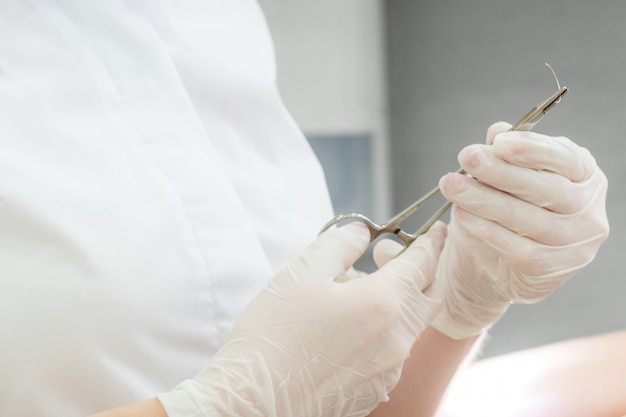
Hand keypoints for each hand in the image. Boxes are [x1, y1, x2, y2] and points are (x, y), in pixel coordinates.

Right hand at [159, 221, 446, 416]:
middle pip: (430, 298)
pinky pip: (392, 353)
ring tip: (358, 295)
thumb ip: (339, 244)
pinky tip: (348, 331)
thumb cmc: (274, 334)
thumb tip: (362, 232)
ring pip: (409, 327)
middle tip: (411, 259)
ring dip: (399, 304)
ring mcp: (389, 370)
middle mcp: (396, 339)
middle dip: (427, 274)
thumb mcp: (302, 273)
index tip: (437, 231)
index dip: (431, 243)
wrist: (256, 400)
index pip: (423, 264)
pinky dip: (384, 333)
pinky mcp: (375, 391)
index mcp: (383, 303)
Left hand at [431, 122, 608, 338]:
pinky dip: (487, 231)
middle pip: (548, 189)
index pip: (566, 159)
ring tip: (452, 185)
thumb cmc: (505, 210)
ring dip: (485, 200)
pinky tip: (462, 215)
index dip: (533, 149)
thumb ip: (505, 154)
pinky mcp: (553, 270)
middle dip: (502, 171)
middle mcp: (587, 210)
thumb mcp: (504, 176)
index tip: (499, 142)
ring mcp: (575, 244)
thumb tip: (498, 131)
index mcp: (584, 176)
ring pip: (530, 220)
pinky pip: (519, 249)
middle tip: (467, 157)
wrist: (494, 264)